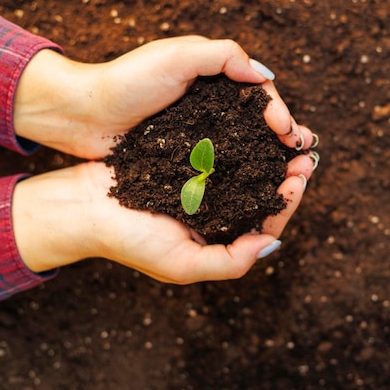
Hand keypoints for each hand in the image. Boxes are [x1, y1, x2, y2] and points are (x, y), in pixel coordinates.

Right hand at [12, 161, 312, 281]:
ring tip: (288, 135)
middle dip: (287, 174)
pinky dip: (242, 138)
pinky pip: (222, 149)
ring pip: (247, 168)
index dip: (288, 202)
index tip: (300, 179)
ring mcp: (202, 184)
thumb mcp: (182, 266)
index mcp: (219, 237)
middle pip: (262, 192)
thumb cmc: (129, 241)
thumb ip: (230, 262)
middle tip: (306, 154)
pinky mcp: (187, 159)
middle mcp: (216, 211)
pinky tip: (254, 124)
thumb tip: (273, 244)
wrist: (83, 207)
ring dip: (270, 153)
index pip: (266, 223)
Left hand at [13, 36, 316, 158]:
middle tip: (303, 158)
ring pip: (244, 145)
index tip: (290, 135)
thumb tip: (266, 77)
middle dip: (283, 139)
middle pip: (257, 122)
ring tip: (289, 175)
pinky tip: (254, 186)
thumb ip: (223, 56)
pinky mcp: (184, 156)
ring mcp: (198, 132)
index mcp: (213, 78)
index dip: (279, 113)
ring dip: (268, 159)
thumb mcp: (177, 56)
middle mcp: (210, 106)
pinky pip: (220, 164)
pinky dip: (241, 173)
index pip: (258, 94)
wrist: (83, 114)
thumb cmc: (127, 81)